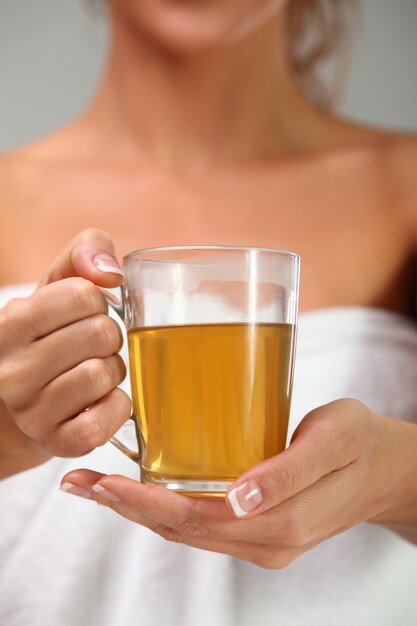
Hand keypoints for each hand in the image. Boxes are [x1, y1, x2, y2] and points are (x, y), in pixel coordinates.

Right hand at [0, 229, 130, 469]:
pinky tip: (100, 400)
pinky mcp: (59, 442)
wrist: (17, 405)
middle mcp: (12, 370)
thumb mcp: (52, 287)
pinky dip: (118, 405)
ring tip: (92, 373)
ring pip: (105, 374)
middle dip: (108, 336)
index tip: (84, 314)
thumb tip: (111, 273)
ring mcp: (32, 412)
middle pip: (101, 334)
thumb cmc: (45, 336)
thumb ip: (81, 254)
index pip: (83, 294)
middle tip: (91, 347)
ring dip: (112, 370)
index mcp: (11, 324)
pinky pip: (111, 415)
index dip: (96, 301)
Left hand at [60, 398, 416, 567]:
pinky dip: (165, 508)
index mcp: (280, 524)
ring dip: (138, 510)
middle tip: (79, 482)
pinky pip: (203, 524)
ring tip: (96, 487)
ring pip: (187, 531)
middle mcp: (265, 542)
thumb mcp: (332, 442)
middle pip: (181, 529)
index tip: (100, 483)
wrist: (386, 469)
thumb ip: (289, 472)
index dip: (142, 504)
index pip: (195, 519)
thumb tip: (240, 498)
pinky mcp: (260, 529)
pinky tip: (144, 491)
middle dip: (125, 507)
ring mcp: (261, 540)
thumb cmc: (360, 443)